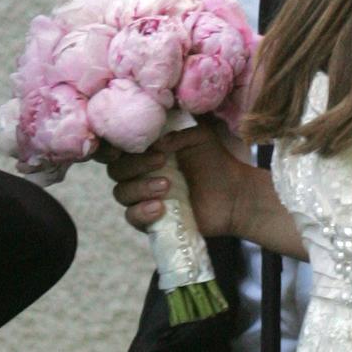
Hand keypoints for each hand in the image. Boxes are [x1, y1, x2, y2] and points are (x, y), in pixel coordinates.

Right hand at [106, 121, 244, 237]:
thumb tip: (157, 141)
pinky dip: (141, 211)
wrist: (234, 194)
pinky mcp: (152, 219)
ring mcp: (144, 197)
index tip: (134, 142)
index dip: (117, 146)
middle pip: (116, 170)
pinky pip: (132, 217)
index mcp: (146, 151)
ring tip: (166, 186)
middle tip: (161, 161)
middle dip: (135, 165)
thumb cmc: (215, 161)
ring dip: (140, 188)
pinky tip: (160, 207)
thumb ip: (178, 132)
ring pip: (122, 193)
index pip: (119, 148)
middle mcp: (140, 173)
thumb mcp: (200, 136)